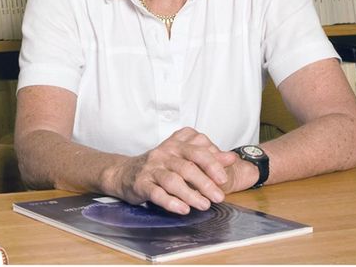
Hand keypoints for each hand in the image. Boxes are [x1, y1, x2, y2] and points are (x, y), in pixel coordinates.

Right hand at [103, 127, 238, 214]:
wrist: (124, 172)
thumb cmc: (159, 165)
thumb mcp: (182, 156)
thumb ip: (207, 156)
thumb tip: (231, 157)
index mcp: (176, 145)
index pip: (197, 150)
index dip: (213, 164)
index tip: (224, 179)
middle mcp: (163, 154)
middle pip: (187, 166)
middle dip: (205, 183)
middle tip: (219, 197)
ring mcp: (151, 168)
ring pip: (172, 180)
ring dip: (190, 194)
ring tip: (204, 206)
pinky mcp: (141, 183)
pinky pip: (156, 193)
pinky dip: (171, 202)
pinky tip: (183, 209)